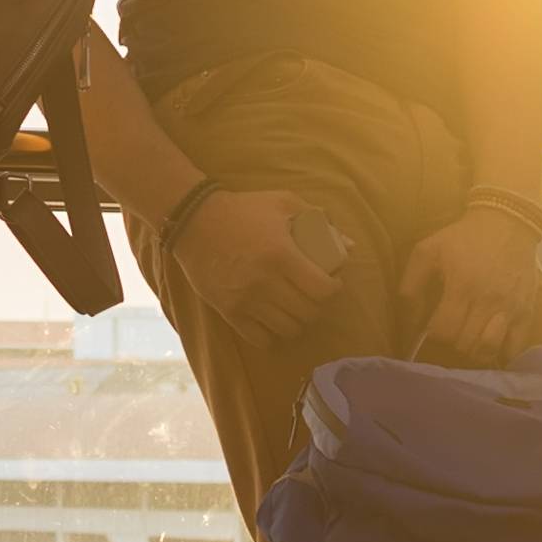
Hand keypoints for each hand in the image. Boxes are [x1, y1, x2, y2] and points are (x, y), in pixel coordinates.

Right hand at [173, 188, 342, 346]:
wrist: (193, 221)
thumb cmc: (243, 209)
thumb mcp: (282, 203)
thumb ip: (317, 219)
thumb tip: (348, 245)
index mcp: (282, 255)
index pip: (323, 290)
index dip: (335, 289)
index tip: (333, 282)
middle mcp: (266, 282)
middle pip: (308, 313)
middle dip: (318, 306)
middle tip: (315, 296)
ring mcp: (246, 300)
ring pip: (287, 329)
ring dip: (297, 322)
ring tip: (296, 310)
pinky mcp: (229, 311)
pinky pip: (260, 338)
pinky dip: (272, 334)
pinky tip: (273, 321)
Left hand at [401, 208, 541, 366]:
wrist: (507, 223)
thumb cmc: (463, 238)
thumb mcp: (428, 250)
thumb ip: (411, 283)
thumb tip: (411, 317)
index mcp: (461, 287)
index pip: (444, 331)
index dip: (434, 335)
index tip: (434, 327)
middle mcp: (487, 301)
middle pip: (465, 344)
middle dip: (452, 343)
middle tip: (451, 333)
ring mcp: (510, 308)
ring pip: (489, 349)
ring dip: (474, 352)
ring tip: (469, 342)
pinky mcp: (526, 311)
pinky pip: (515, 347)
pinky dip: (502, 354)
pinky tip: (492, 346)